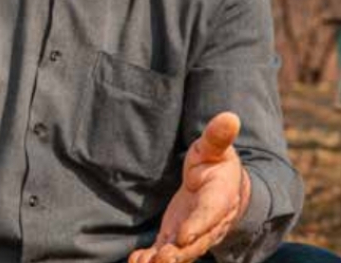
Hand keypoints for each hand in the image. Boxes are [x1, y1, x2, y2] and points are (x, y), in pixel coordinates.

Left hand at [129, 112, 251, 262]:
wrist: (221, 186)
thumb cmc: (216, 163)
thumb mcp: (214, 148)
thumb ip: (218, 136)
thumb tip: (230, 116)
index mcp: (219, 199)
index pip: (210, 214)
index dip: (198, 225)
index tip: (183, 235)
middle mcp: (208, 223)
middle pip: (196, 242)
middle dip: (180, 252)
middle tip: (163, 258)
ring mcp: (192, 233)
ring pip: (181, 252)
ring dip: (164, 260)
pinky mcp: (176, 236)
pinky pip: (165, 250)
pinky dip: (150, 258)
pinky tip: (134, 262)